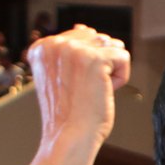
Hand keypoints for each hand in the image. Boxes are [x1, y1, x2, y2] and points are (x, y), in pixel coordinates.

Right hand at [28, 24, 129, 153]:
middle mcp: (54, 44)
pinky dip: (121, 77)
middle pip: (98, 40)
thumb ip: (69, 51)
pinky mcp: (94, 58)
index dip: (86, 64)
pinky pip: (123, 57)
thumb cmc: (68, 113)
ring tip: (93, 90)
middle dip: (100, 65)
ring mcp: (73, 50)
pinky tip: (104, 91)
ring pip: (112, 47)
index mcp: (41, 47)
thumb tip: (84, 27)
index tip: (73, 85)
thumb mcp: (61, 75)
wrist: (69, 137)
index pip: (81, 37)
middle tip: (84, 90)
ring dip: (111, 70)